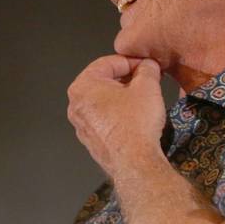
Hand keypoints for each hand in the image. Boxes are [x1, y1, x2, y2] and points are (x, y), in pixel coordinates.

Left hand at [67, 55, 166, 177]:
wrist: (135, 163)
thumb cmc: (135, 125)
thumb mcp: (147, 87)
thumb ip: (147, 69)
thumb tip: (148, 65)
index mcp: (83, 87)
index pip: (108, 63)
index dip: (131, 61)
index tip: (146, 64)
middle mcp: (76, 105)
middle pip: (104, 81)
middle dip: (127, 78)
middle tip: (147, 80)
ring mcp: (82, 125)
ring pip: (104, 101)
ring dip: (123, 96)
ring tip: (144, 99)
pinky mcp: (91, 140)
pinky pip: (105, 119)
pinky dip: (119, 114)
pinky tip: (136, 118)